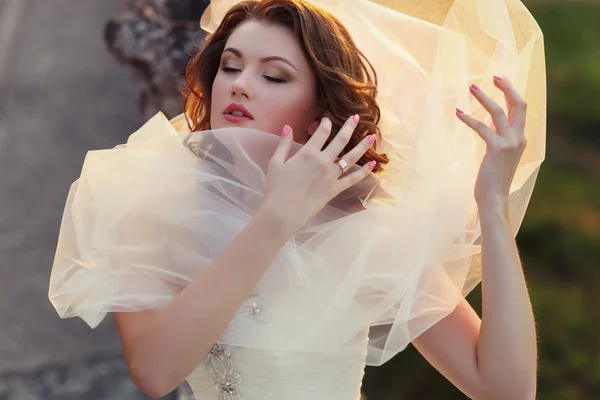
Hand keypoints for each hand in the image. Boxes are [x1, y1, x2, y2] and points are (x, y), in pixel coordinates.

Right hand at [260, 115, 375, 235]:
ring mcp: (331, 176)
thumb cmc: (276, 189)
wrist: (283, 212)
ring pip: (351, 157)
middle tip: (356, 117)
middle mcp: (323, 162)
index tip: (327, 120)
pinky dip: (364, 172)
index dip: (325, 123)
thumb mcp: (276, 163)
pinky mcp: (335, 189)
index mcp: (308, 153)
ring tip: (372, 136)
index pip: (321, 132)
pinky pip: (353, 179)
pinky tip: (372, 164)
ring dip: (363, 145)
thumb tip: (287, 127)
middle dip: (349, 126)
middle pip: (340, 140)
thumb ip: (284, 144)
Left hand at [456, 76, 527, 206]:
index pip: (520, 110)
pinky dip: (468, 118)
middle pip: (519, 105)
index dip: (512, 94)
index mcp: (521, 139)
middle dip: (507, 88)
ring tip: (472, 87)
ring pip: (498, 112)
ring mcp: (509, 143)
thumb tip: (489, 129)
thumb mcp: (500, 158)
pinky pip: (481, 127)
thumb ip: (498, 142)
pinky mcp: (496, 148)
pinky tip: (458, 112)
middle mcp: (519, 138)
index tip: (502, 80)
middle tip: (494, 75)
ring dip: (484, 97)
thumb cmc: (492, 180)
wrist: (494, 198)